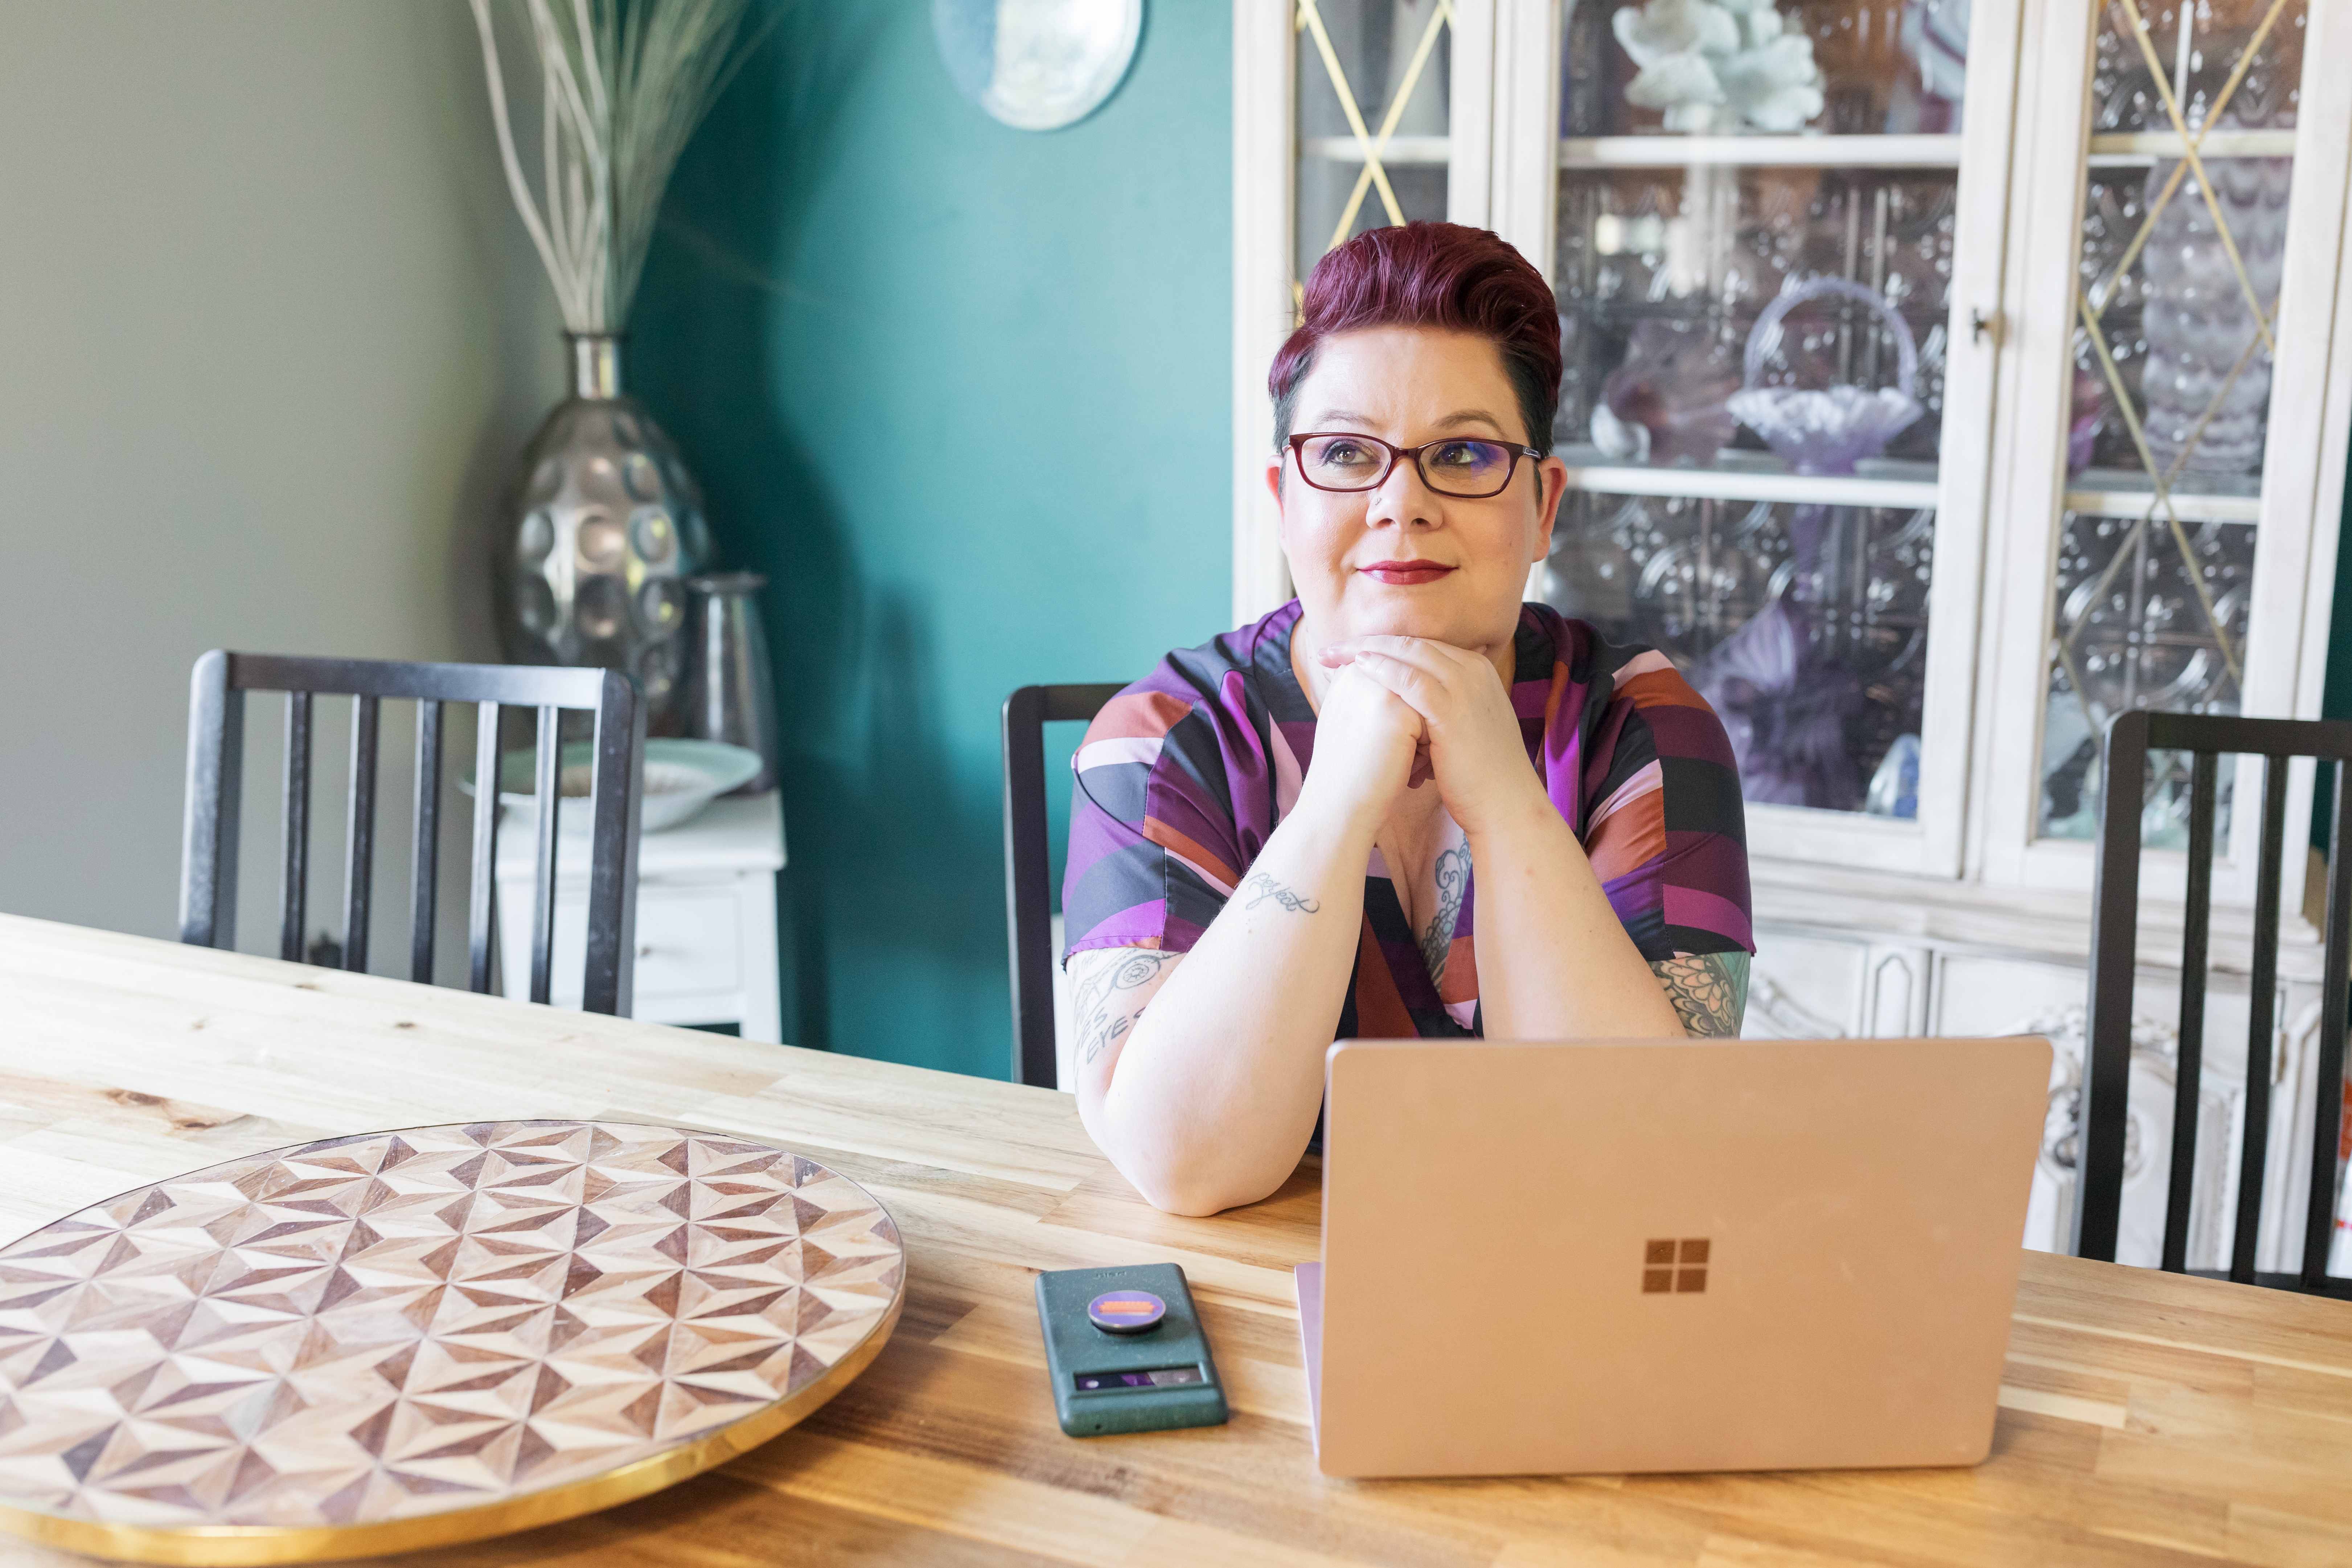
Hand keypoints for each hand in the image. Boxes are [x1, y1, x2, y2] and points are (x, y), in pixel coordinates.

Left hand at [1317, 636, 1543, 835]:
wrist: (1505, 806)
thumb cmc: (1476, 774)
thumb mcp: (1459, 727)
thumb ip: (1437, 707)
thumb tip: (1402, 705)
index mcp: (1476, 671)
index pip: (1421, 646)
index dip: (1382, 646)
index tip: (1348, 652)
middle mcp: (1473, 671)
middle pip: (1412, 643)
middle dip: (1367, 642)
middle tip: (1330, 649)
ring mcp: (1466, 687)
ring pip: (1409, 654)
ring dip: (1365, 651)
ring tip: (1331, 656)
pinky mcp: (1453, 710)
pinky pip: (1411, 680)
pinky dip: (1382, 670)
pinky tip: (1357, 669)